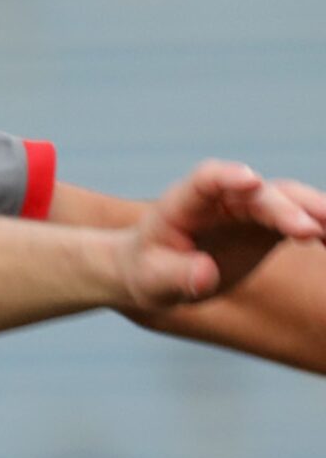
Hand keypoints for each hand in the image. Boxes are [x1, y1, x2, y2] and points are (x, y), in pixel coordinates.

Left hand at [118, 162, 325, 310]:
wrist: (156, 272)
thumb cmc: (148, 272)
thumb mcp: (153, 280)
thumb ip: (177, 275)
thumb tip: (205, 275)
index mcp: (182, 204)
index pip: (204, 180)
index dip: (227, 177)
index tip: (251, 181)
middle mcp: (221, 198)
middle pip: (258, 194)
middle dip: (283, 208)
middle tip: (308, 229)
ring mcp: (248, 208)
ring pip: (287, 201)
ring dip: (314, 212)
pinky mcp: (268, 224)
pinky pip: (300, 220)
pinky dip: (321, 227)